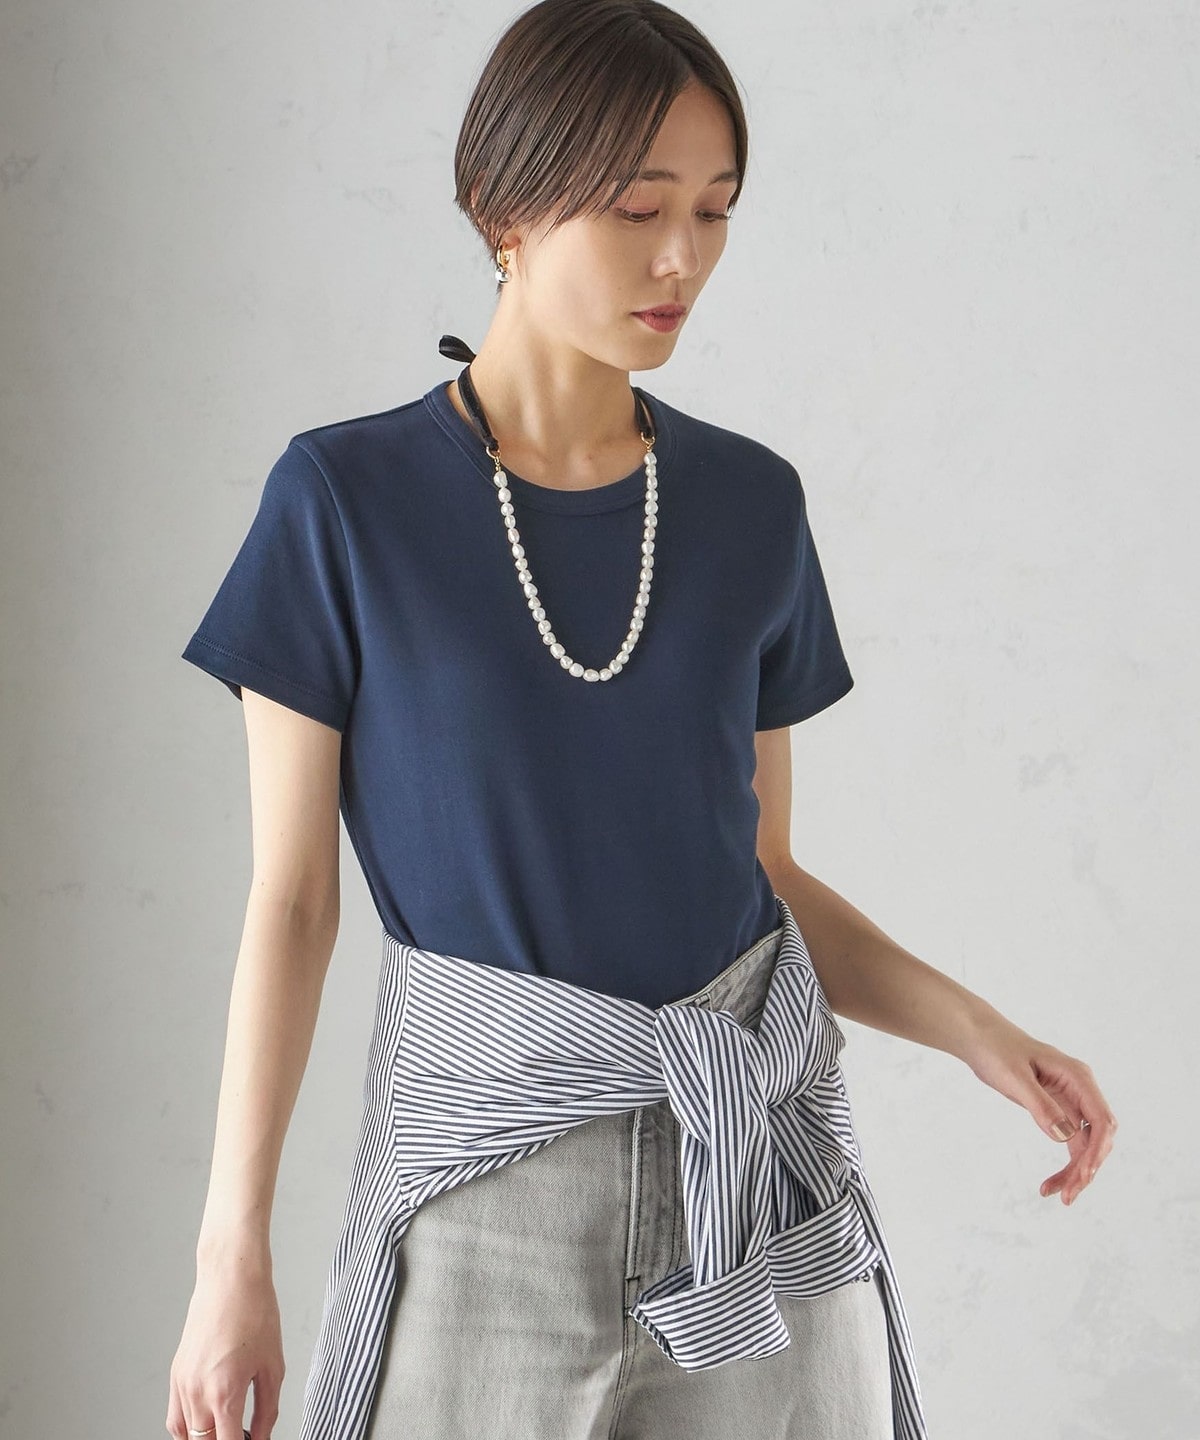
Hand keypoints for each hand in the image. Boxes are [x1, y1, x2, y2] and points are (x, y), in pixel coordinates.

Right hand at [166, 1256, 283, 1439]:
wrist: (230, 1279)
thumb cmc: (255, 1313)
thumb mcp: (273, 1366)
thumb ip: (268, 1410)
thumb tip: (262, 1436)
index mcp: (224, 1393)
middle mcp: (197, 1393)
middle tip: (244, 1435)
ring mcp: (182, 1384)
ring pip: (185, 1436)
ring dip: (205, 1438)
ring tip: (228, 1430)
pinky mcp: (175, 1373)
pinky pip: (175, 1417)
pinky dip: (188, 1428)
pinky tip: (207, 1421)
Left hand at [964, 1012, 1116, 1205]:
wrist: (979, 1038)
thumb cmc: (996, 1050)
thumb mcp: (1015, 1078)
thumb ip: (1041, 1106)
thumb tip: (1065, 1136)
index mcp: (1077, 1076)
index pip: (1101, 1119)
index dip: (1097, 1150)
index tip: (1084, 1174)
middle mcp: (1081, 1089)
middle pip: (1098, 1136)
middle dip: (1087, 1167)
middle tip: (1067, 1195)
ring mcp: (1071, 1100)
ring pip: (1085, 1145)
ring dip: (1076, 1171)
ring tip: (1058, 1195)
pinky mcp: (1058, 1109)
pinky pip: (1070, 1142)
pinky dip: (1065, 1163)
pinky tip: (1051, 1183)